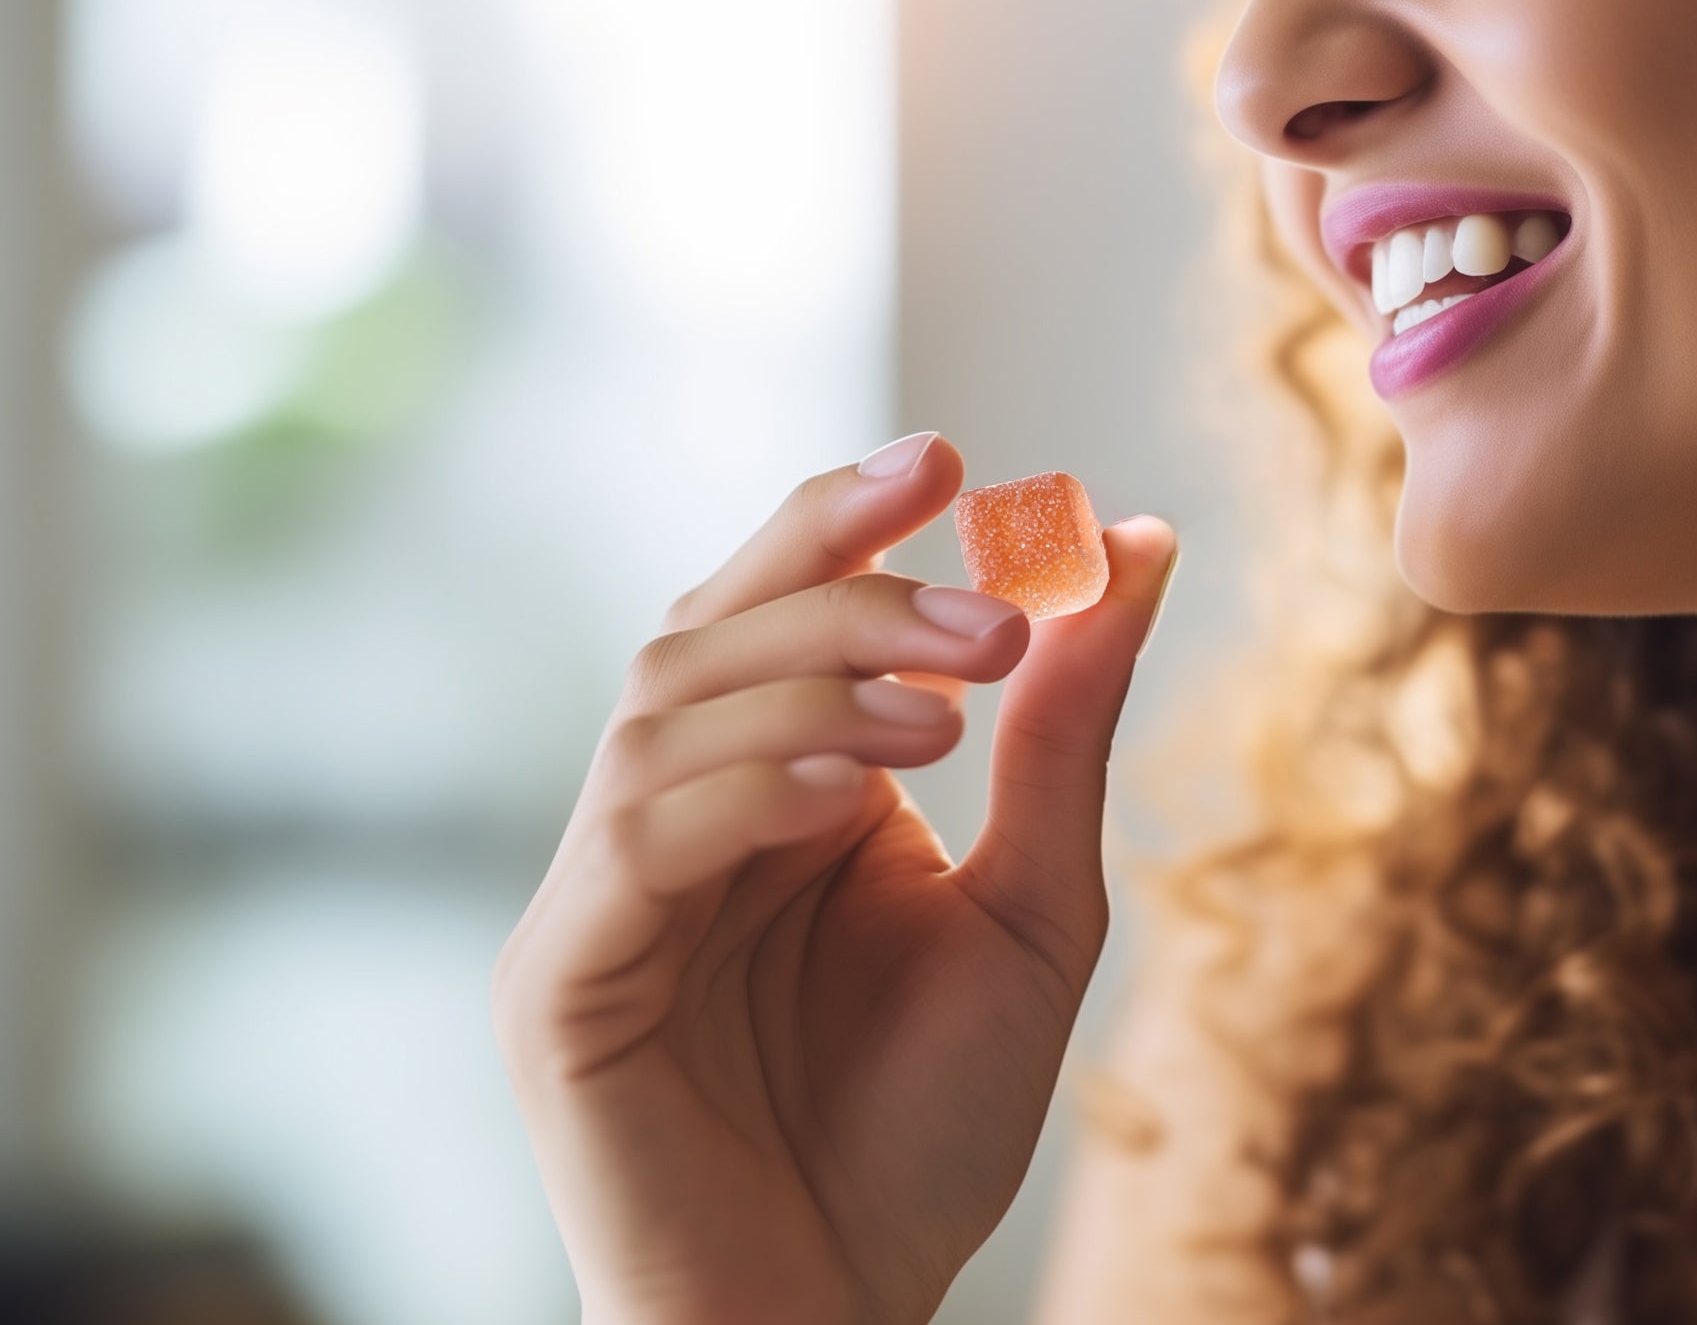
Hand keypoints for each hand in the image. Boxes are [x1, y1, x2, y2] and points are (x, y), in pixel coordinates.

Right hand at [492, 433, 1177, 1324]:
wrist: (840, 1317)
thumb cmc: (924, 1128)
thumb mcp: (1034, 906)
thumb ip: (1063, 733)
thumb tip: (1134, 544)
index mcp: (768, 789)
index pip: (775, 608)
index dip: (843, 520)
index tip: (957, 459)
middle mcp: (670, 819)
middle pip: (707, 629)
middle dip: (843, 585)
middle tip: (988, 600)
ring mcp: (604, 894)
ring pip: (663, 707)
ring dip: (814, 674)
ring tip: (953, 701)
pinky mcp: (560, 980)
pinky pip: (637, 837)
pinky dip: (750, 782)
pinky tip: (857, 789)